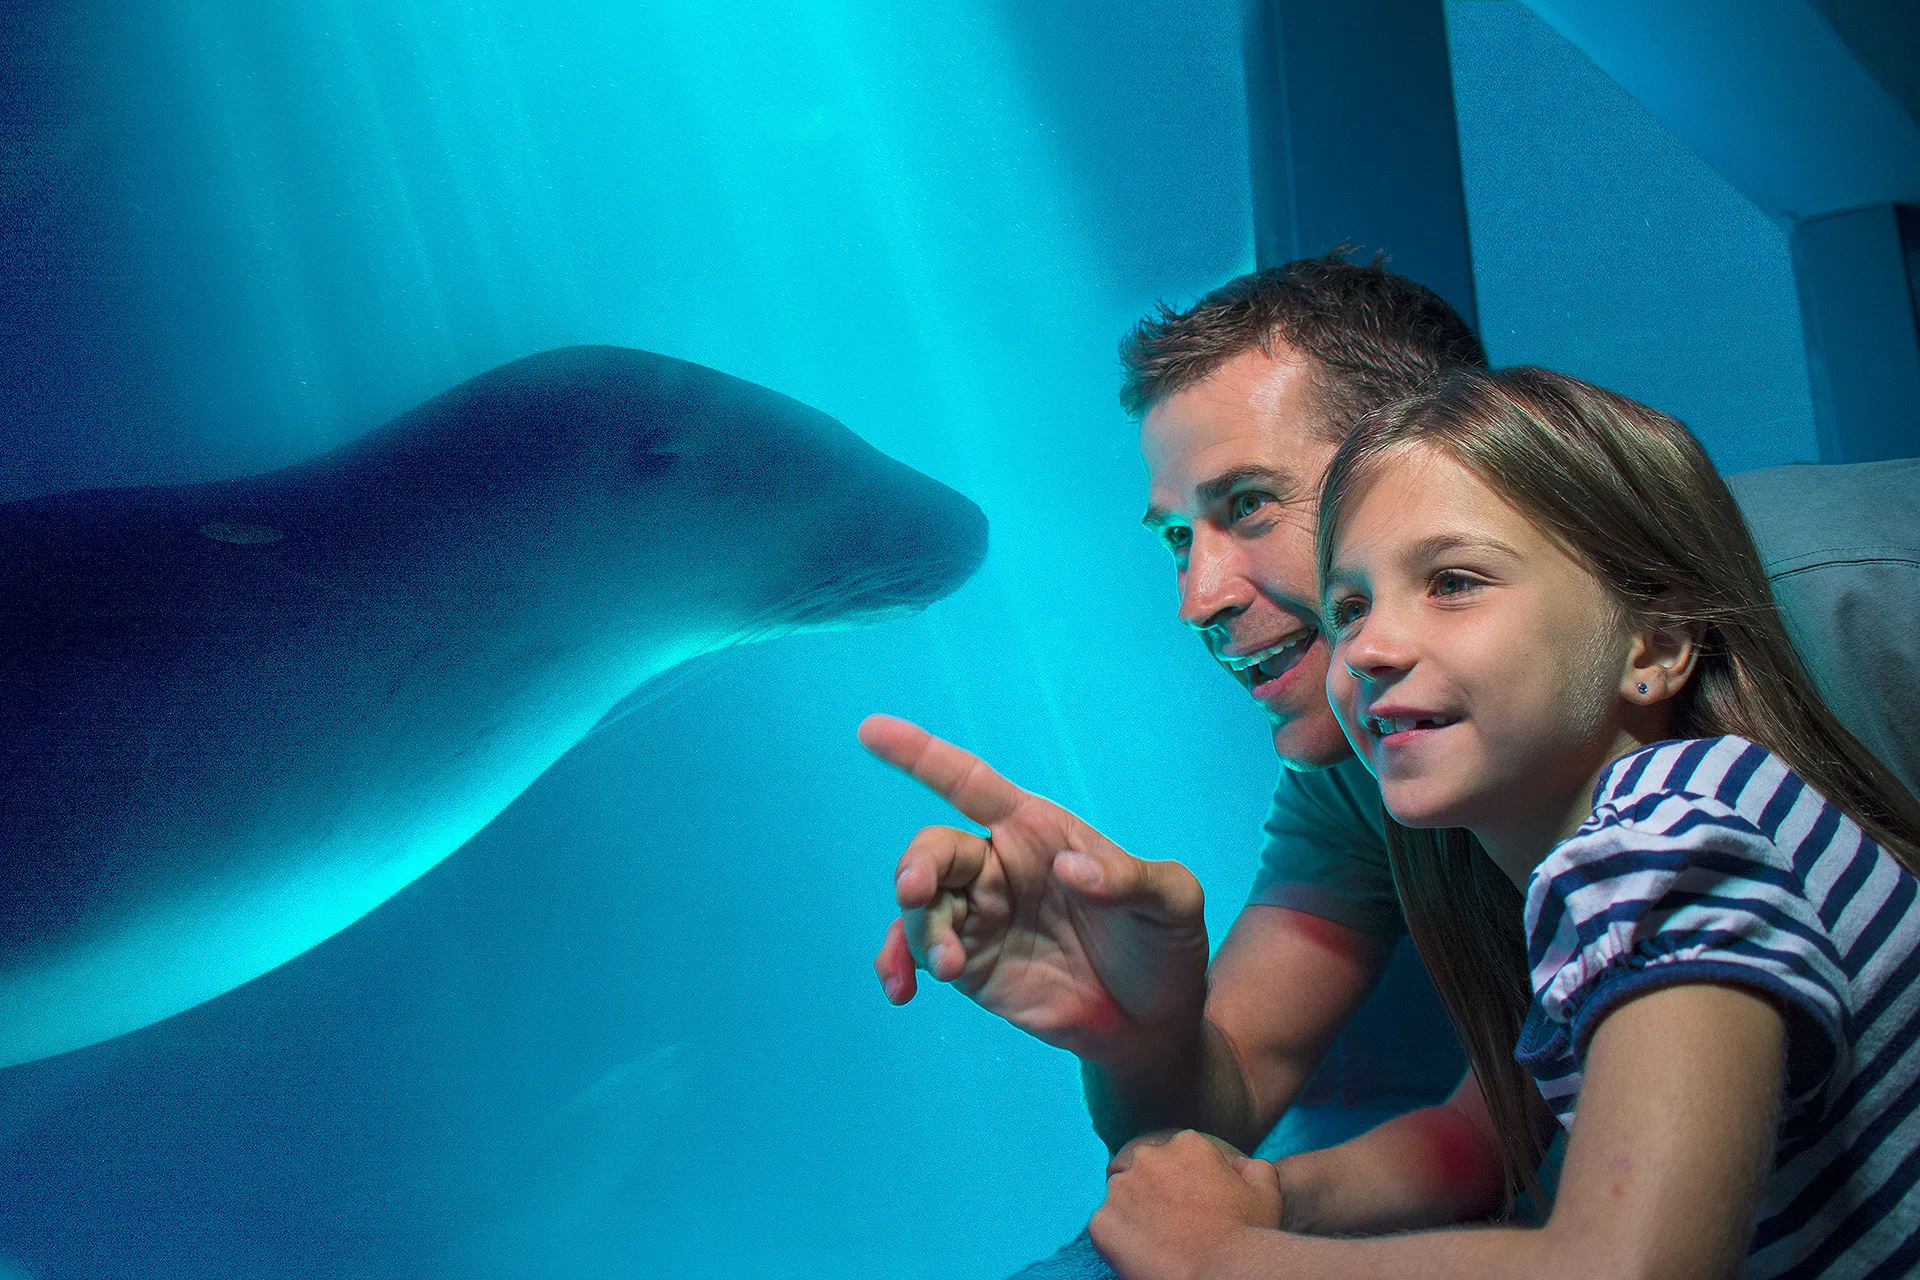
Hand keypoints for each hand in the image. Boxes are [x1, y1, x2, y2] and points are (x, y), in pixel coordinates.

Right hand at [859, 714, 1209, 1061]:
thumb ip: (1130, 880)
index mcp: (1037, 830)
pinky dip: (896, 963)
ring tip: (949, 965)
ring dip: (918, 930)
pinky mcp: (969, 964)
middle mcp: (998, 865)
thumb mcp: (1172, 902)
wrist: (1154, 1022)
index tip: (871, 732)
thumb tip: (1069, 868)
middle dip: (915, 866)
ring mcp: (979, 916)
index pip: (970, 782)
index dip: (921, 755)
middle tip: (915, 892)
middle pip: (934, 850)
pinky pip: (915, 952)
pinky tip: (901, 988)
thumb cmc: (1164, 942)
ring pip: (919, 906)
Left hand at [1091, 1129, 1282, 1279]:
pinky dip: (1119, 1241)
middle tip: (1176, 1226)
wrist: (1222, 1275)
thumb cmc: (1248, 1237)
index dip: (1187, 1184)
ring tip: (1160, 1243)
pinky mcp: (1102, 1223)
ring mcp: (1121, 1189)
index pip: (1178, 1157)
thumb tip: (1240, 1165)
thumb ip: (1255, 1168)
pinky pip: (1106, 1228)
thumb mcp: (1266, 1193)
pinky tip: (1143, 1255)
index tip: (1196, 1208)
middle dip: (1157, 1193)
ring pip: (1123, 1198)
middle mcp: (1149, 1157)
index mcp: (1186, 1144)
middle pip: (1146, 1172)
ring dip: (1136, 1215)